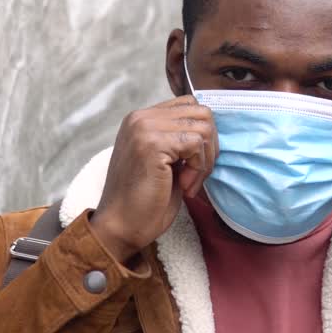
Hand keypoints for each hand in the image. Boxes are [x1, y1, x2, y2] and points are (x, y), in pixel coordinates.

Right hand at [91, 96, 216, 262]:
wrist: (120, 227)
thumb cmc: (144, 201)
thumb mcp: (165, 161)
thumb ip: (179, 140)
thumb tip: (211, 131)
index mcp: (141, 119)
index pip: (189, 105)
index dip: (203, 134)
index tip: (195, 164)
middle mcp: (140, 118)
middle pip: (201, 112)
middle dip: (210, 146)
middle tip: (197, 175)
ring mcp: (145, 128)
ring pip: (203, 127)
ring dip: (204, 160)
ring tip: (189, 183)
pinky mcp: (152, 144)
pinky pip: (196, 143)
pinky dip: (198, 168)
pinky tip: (185, 186)